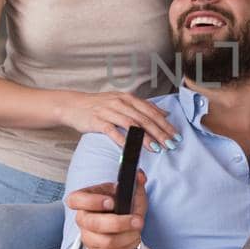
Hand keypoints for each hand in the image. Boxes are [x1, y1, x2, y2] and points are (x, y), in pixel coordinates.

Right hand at [61, 91, 178, 153]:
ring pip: (132, 125)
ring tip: (158, 148)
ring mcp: (109, 111)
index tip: (176, 135)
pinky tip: (132, 150)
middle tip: (171, 144)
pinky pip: (113, 131)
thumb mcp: (122, 101)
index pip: (151, 112)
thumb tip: (165, 114)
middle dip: (160, 133)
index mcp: (128, 98)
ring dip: (146, 138)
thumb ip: (143, 107)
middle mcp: (120, 103)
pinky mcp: (97, 121)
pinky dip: (124, 141)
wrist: (73, 105)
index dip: (165, 124)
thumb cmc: (100, 105)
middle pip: (144, 119)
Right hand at [68, 171, 146, 248]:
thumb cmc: (122, 208)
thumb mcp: (130, 193)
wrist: (121, 231)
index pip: (75, 200)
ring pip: (106, 241)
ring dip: (128, 235)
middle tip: (138, 220)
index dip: (91, 201)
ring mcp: (88, 236)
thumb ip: (135, 183)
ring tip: (138, 229)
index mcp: (86, 199)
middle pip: (94, 223)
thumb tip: (140, 176)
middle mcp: (83, 218)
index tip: (111, 202)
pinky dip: (127, 245)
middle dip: (119, 223)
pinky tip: (133, 238)